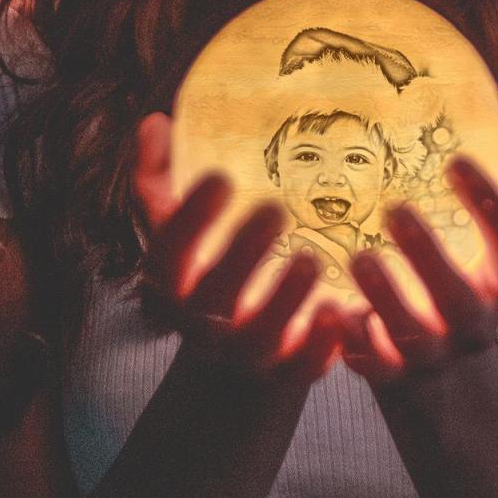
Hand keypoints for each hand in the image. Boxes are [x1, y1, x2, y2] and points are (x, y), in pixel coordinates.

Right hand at [132, 111, 341, 381]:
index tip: (221, 177)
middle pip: (215, 293)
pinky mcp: (285, 373)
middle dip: (241, 253)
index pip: (171, 250)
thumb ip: (163, 181)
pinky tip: (342, 313)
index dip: (192, 218)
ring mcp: (245, 352)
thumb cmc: (209, 276)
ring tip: (310, 259)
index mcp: (175, 281)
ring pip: (260, 335)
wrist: (230, 365)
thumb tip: (154, 123)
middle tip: (274, 210)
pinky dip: (321, 348)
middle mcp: (204, 320)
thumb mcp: (180, 234)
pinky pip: (301, 368)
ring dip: (284, 300)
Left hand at [340, 102, 497, 385]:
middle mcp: (474, 324)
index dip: (493, 210)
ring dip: (387, 298)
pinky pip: (371, 364)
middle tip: (396, 210)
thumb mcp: (490, 232)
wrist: (436, 364)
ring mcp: (432, 354)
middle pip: (462, 301)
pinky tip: (327, 309)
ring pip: (413, 336)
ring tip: (359, 257)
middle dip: (432, 259)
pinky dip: (350, 341)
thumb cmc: (462, 274)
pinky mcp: (390, 372)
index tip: (457, 161)